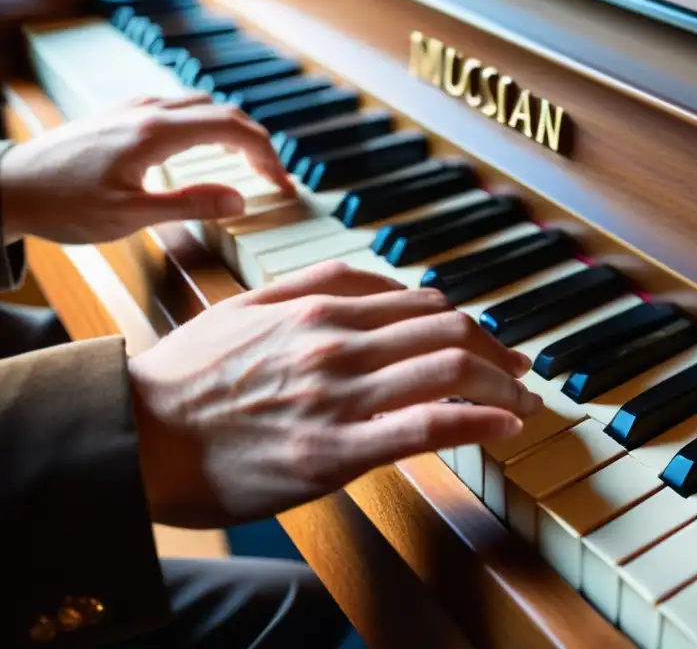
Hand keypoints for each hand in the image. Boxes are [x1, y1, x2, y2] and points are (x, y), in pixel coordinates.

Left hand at [0, 94, 292, 243]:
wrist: (6, 188)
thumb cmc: (62, 205)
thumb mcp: (130, 216)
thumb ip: (190, 205)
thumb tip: (240, 201)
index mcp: (157, 133)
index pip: (233, 129)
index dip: (267, 155)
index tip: (281, 184)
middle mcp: (148, 111)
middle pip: (222, 111)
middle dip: (256, 142)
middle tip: (272, 177)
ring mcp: (132, 108)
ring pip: (200, 104)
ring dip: (230, 129)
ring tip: (244, 162)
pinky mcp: (119, 114)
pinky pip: (176, 106)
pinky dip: (203, 123)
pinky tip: (199, 146)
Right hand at [127, 260, 541, 528]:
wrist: (136, 434)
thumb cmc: (192, 374)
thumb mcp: (250, 305)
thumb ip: (316, 284)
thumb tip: (381, 279)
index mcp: (320, 309)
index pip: (424, 308)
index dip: (471, 325)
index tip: (491, 343)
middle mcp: (337, 343)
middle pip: (449, 335)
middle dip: (499, 353)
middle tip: (523, 370)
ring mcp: (338, 397)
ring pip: (447, 373)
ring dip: (502, 386)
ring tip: (525, 400)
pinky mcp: (334, 452)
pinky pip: (424, 427)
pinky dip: (476, 421)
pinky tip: (506, 426)